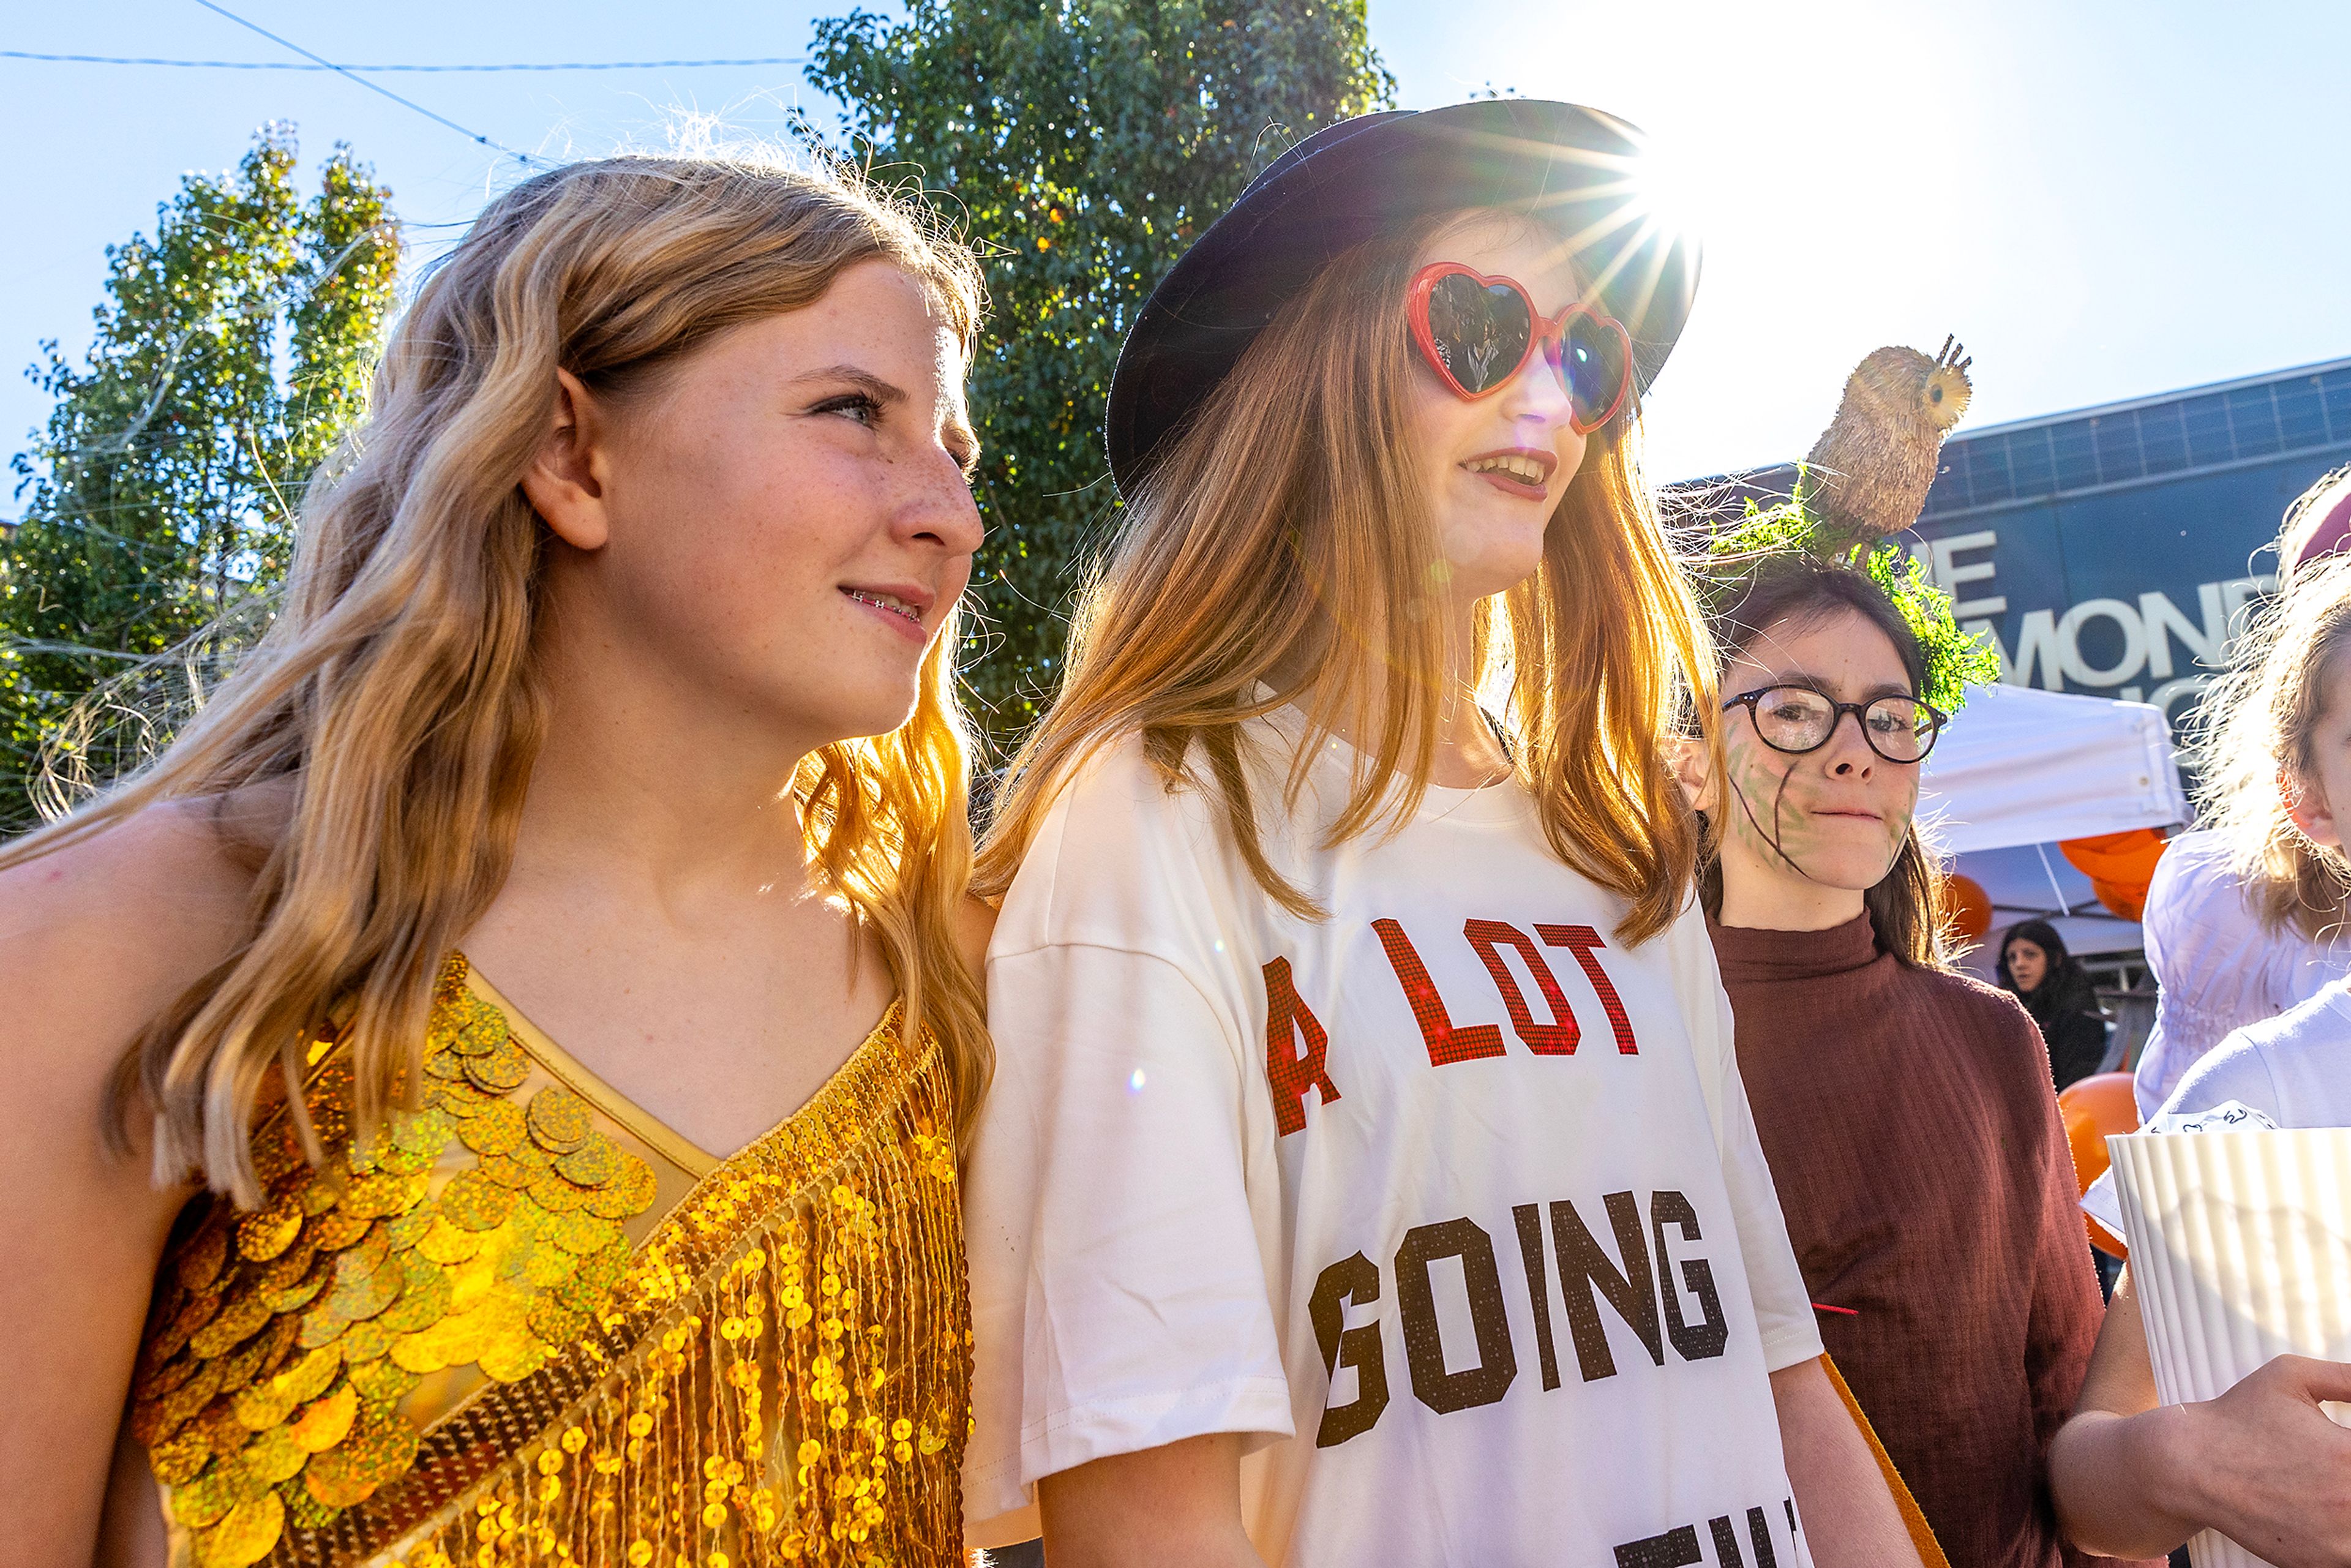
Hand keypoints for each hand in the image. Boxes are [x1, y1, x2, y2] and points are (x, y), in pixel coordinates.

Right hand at [2173, 1355, 2350, 1567]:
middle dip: (2350, 1477)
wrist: (2188, 1466)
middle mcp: (2350, 1501)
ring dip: (2349, 1514)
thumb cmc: (2237, 1419)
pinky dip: (2340, 1540)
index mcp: (2349, 1453)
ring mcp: (2338, 1540)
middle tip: (2331, 1468)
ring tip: (2326, 1494)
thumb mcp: (2289, 1376)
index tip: (2343, 1447)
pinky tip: (2317, 1517)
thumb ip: (2345, 1377)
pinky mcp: (2320, 1563)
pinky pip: (2349, 1555)